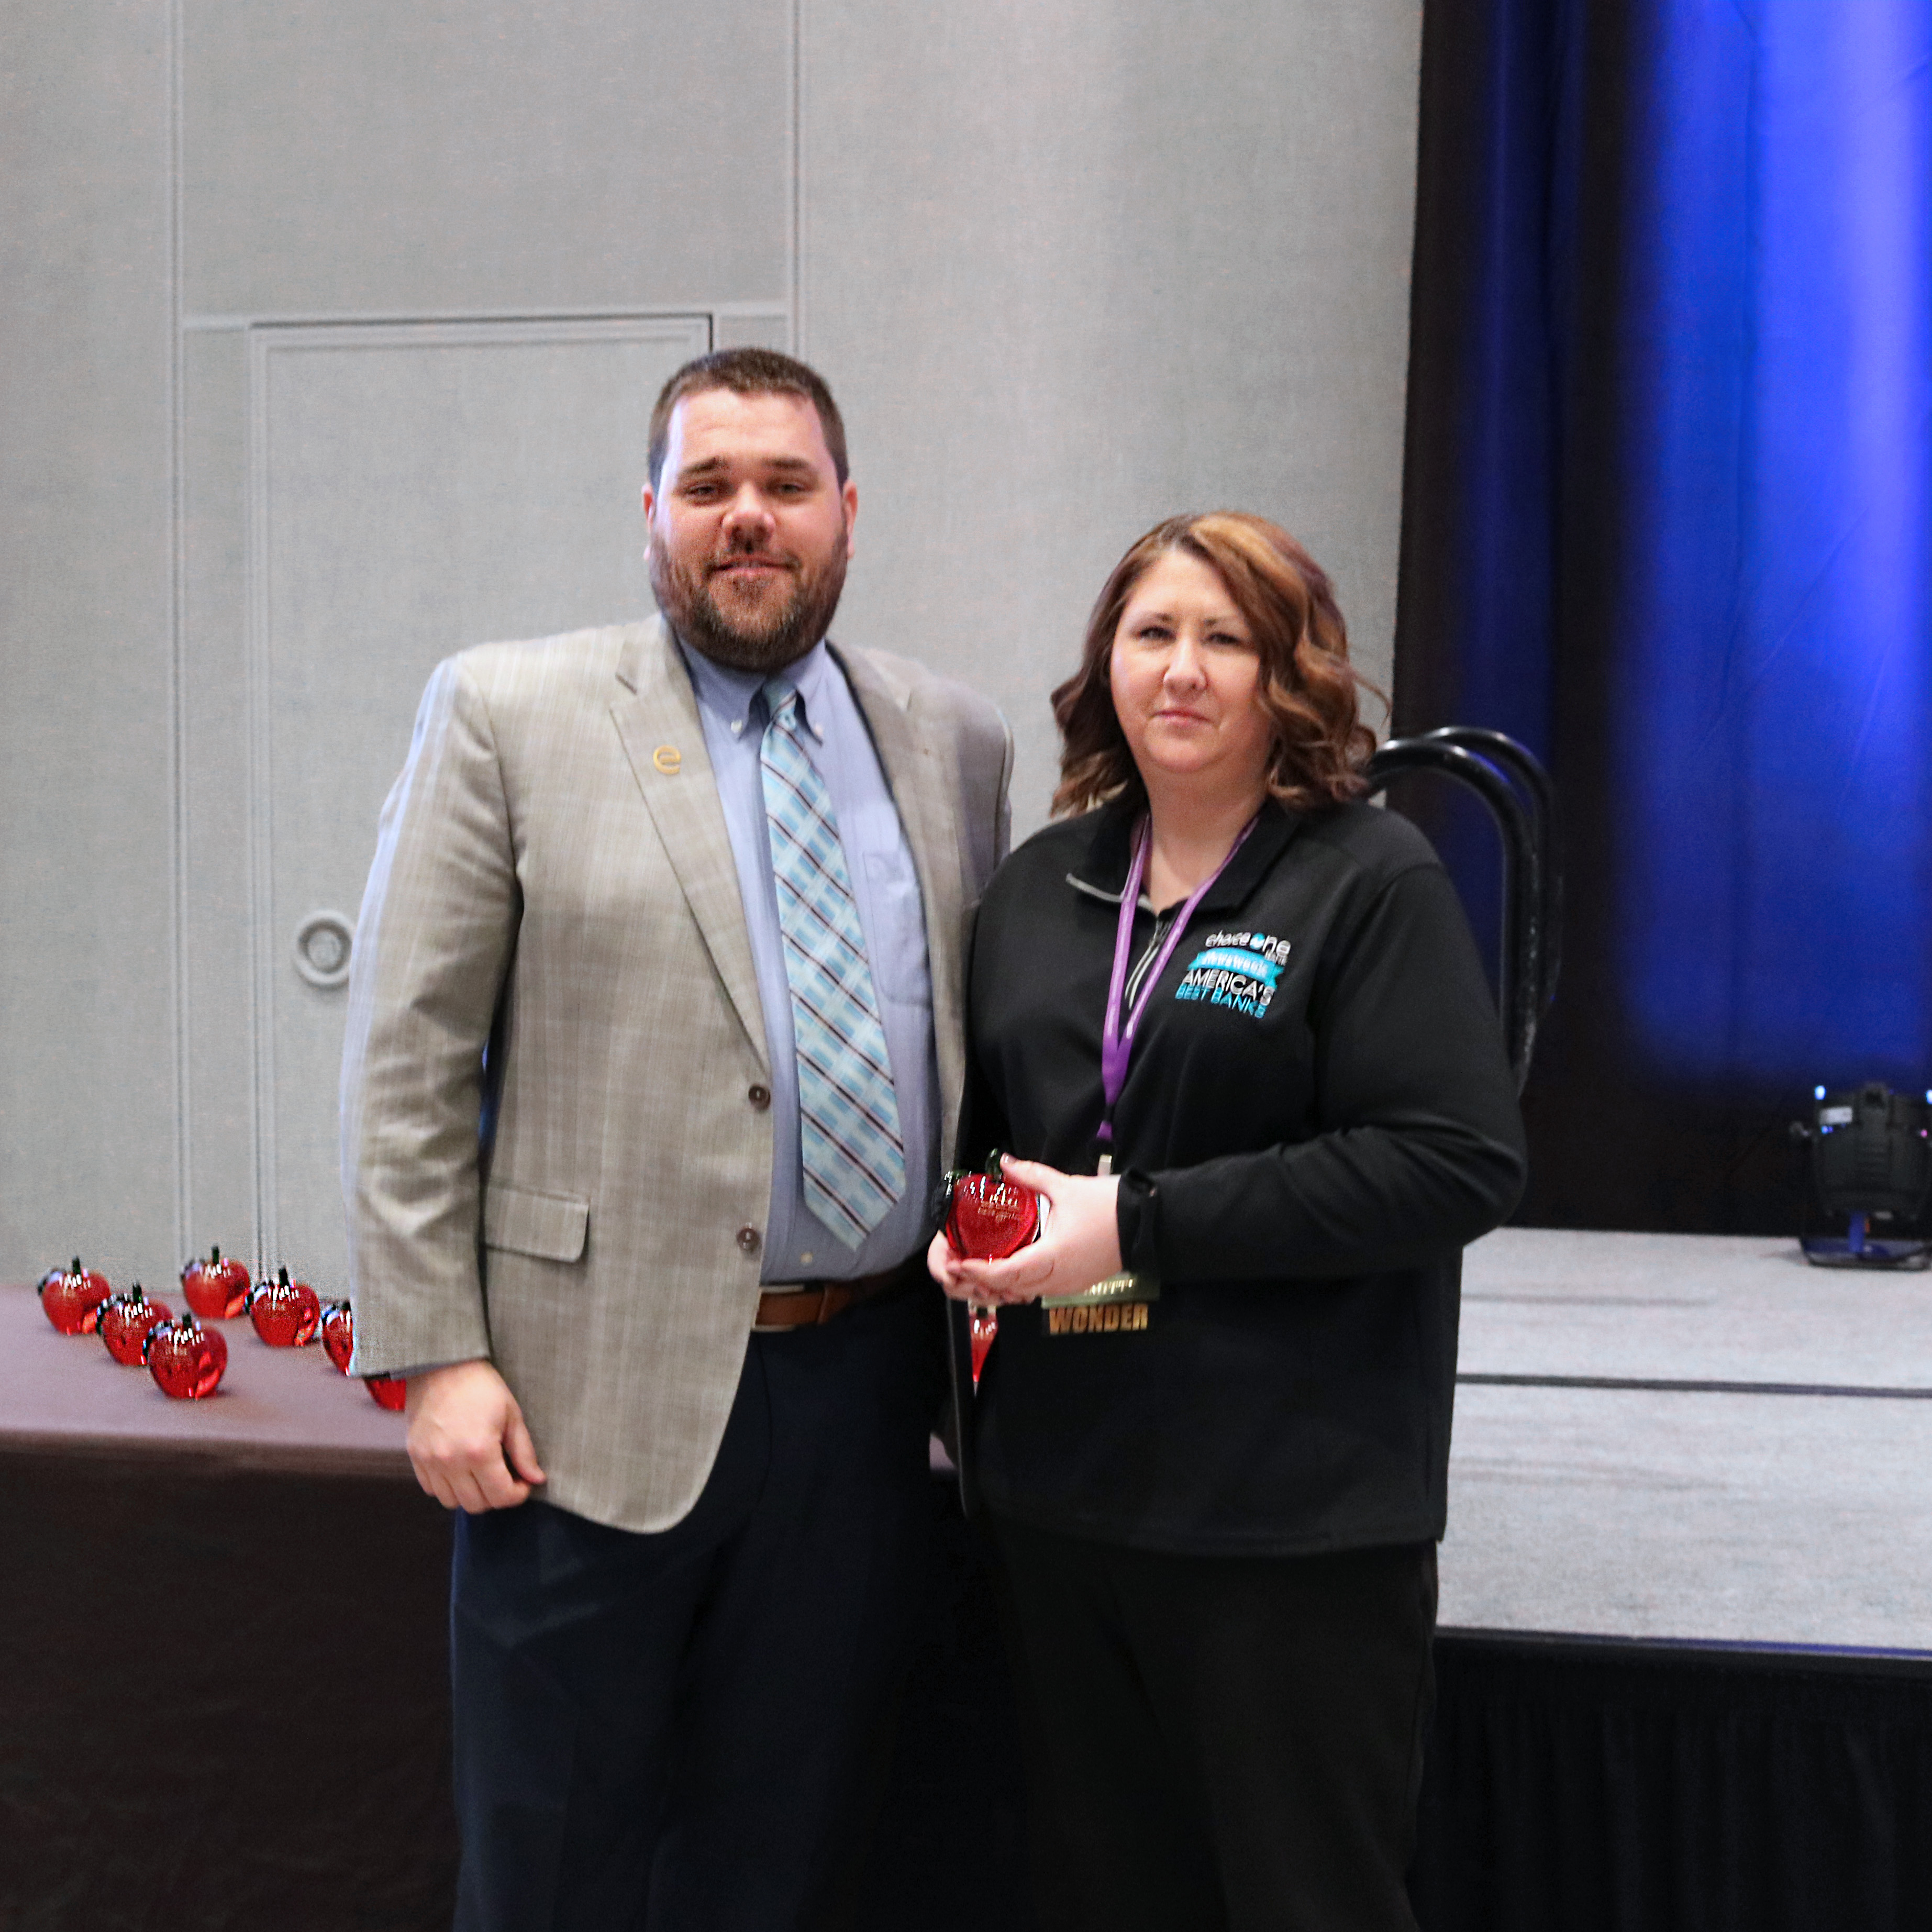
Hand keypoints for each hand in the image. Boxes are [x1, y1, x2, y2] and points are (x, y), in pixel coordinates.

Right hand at [405, 1359, 546, 1511]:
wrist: (442, 1365)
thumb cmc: (482, 1387)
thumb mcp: (511, 1415)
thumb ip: (524, 1452)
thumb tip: (537, 1479)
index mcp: (479, 1451)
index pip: (500, 1496)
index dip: (517, 1495)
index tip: (523, 1483)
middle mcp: (451, 1461)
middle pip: (476, 1504)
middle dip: (496, 1496)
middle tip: (505, 1478)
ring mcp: (429, 1461)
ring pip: (451, 1501)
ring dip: (470, 1495)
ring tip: (482, 1475)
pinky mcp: (415, 1456)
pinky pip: (431, 1489)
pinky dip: (447, 1487)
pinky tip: (460, 1470)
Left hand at [928, 1155, 1121, 1306]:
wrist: (1147, 1224)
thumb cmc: (1108, 1206)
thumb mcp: (1066, 1186)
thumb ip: (1030, 1175)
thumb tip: (1002, 1162)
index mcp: (1051, 1258)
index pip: (1006, 1273)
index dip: (978, 1271)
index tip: (958, 1263)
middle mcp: (1056, 1279)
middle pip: (1009, 1289)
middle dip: (980, 1282)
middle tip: (958, 1265)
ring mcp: (1065, 1286)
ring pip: (1023, 1294)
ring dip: (998, 1285)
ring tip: (976, 1268)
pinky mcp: (1073, 1285)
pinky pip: (1037, 1291)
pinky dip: (1017, 1284)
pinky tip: (1006, 1269)